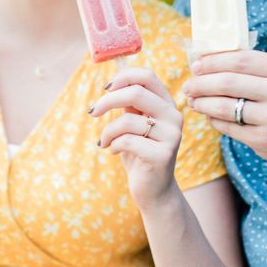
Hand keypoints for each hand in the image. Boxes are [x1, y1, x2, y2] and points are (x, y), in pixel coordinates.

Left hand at [88, 68, 182, 208]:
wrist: (154, 190)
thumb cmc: (139, 152)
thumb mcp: (134, 122)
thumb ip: (130, 102)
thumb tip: (113, 80)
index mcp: (167, 103)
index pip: (147, 76)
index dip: (124, 76)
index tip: (106, 88)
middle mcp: (174, 116)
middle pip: (135, 92)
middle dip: (107, 101)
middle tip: (93, 112)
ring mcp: (171, 135)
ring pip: (127, 120)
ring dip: (107, 131)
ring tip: (104, 141)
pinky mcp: (163, 155)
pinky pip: (127, 141)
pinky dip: (113, 144)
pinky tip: (114, 152)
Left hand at [182, 50, 266, 168]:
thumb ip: (256, 66)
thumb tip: (212, 59)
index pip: (240, 61)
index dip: (213, 62)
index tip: (197, 65)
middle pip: (228, 82)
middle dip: (201, 83)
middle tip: (188, 85)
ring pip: (224, 106)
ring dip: (202, 102)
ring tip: (193, 100)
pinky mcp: (265, 141)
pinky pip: (229, 128)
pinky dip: (214, 120)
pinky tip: (209, 115)